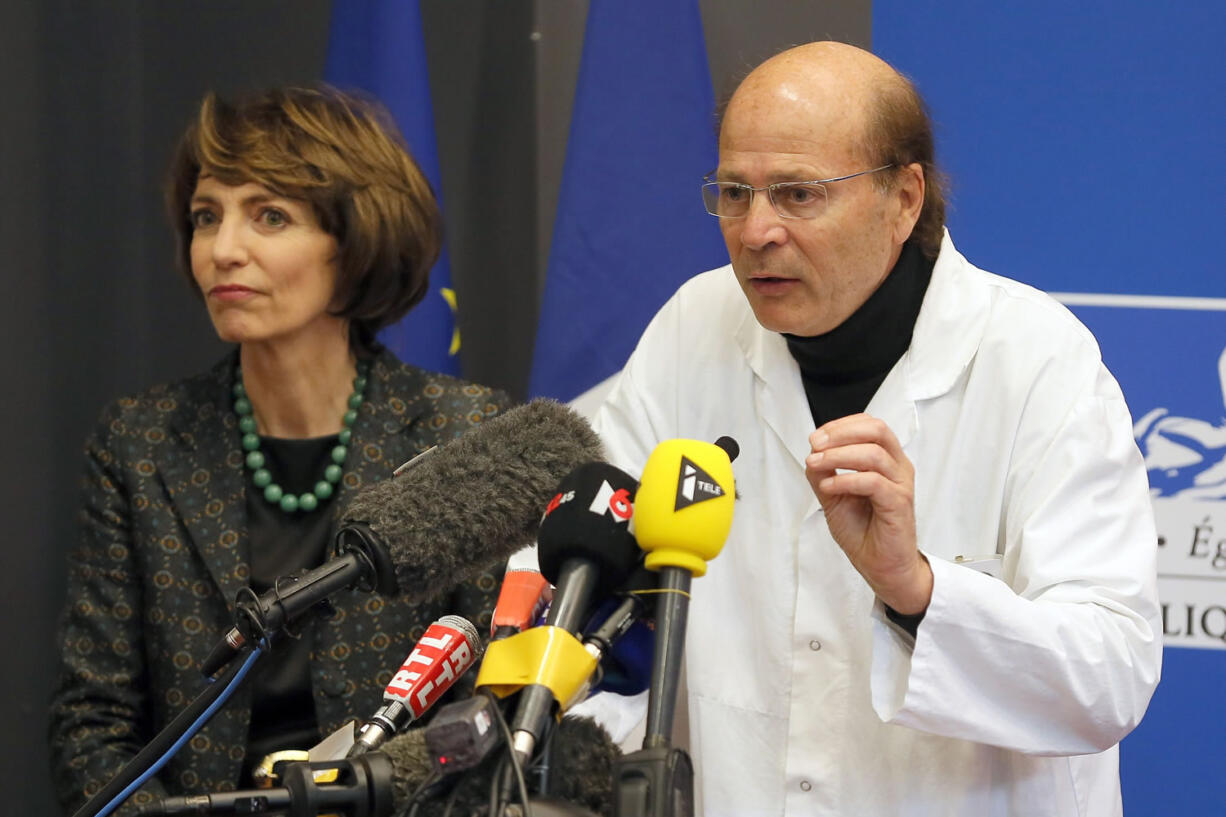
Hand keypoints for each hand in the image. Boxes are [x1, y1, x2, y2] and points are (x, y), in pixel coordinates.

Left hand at [804, 413, 931, 614]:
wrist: (880, 566)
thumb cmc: (864, 531)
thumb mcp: (833, 497)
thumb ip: (824, 473)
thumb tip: (812, 452)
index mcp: (886, 460)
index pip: (869, 425)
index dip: (840, 425)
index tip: (815, 438)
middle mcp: (897, 467)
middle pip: (876, 430)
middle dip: (841, 433)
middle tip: (815, 445)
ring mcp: (901, 485)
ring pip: (873, 453)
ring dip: (838, 456)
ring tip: (815, 465)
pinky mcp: (899, 504)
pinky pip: (873, 482)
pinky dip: (846, 481)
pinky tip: (828, 488)